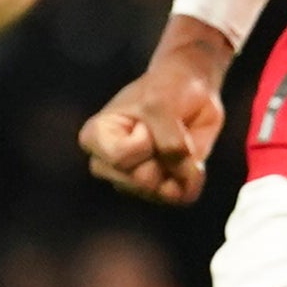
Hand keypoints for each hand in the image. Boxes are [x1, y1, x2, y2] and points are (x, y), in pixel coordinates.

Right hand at [78, 30, 232, 204]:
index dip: (145, 139)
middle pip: (140, 181)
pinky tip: (190, 159)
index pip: (121, 157)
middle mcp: (107, 166)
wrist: (189, 89)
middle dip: (163, 153)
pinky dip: (192, 178)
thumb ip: (169, 141)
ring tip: (173, 141)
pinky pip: (181, 197)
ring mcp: (132, 182)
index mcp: (94, 138)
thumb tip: (184, 179)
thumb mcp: (162, 105)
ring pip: (160, 192)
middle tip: (161, 130)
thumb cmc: (164, 91)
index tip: (146, 119)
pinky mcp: (159, 192)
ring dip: (178, 165)